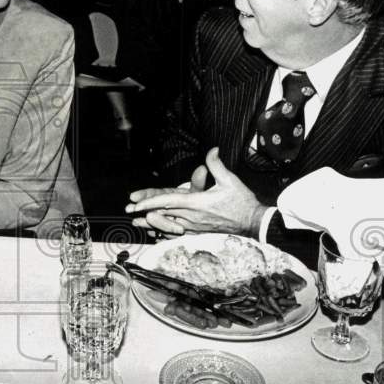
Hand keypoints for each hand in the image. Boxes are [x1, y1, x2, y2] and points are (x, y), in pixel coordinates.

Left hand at [126, 147, 265, 236]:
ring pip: (168, 226)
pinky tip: (157, 233)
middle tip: (129, 213)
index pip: (168, 202)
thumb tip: (212, 150)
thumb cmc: (242, 202)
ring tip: (138, 224)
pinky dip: (165, 232)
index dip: (150, 202)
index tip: (136, 204)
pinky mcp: (199, 233)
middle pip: (163, 215)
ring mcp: (195, 227)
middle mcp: (192, 217)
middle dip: (145, 213)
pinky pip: (178, 233)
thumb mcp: (230, 180)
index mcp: (196, 203)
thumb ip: (217, 165)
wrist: (253, 223)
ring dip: (152, 224)